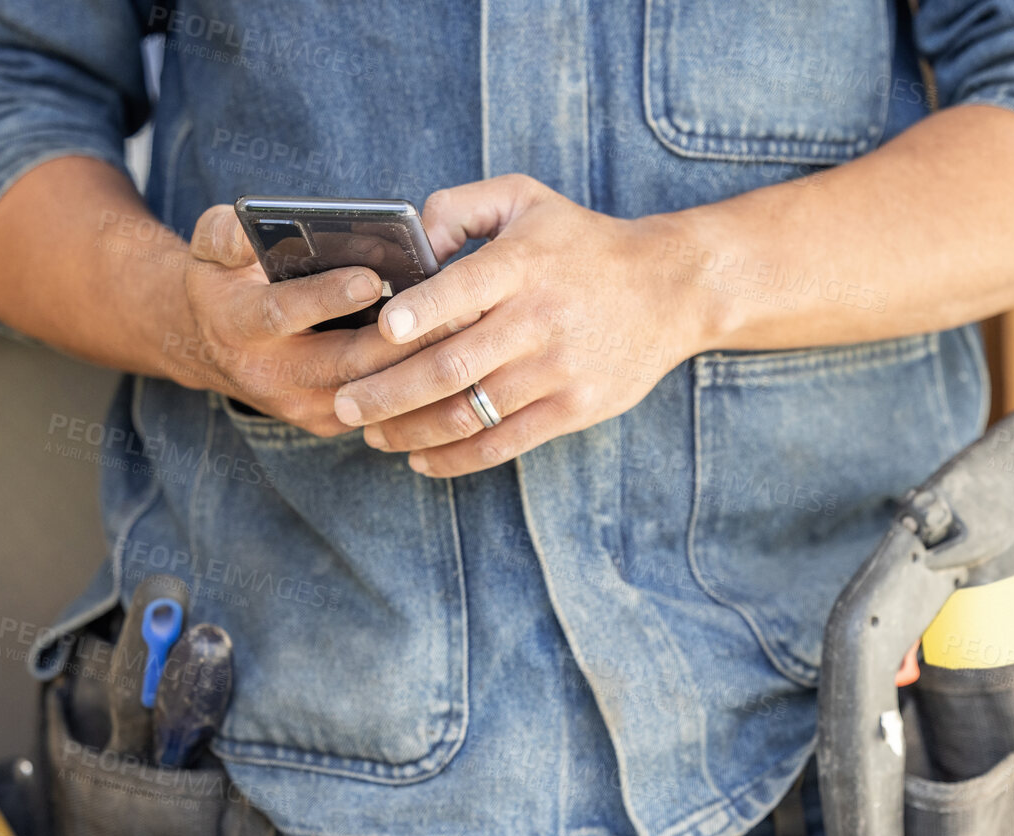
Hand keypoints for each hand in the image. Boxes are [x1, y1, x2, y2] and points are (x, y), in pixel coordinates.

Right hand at [174, 205, 452, 435]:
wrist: (211, 347)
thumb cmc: (223, 280)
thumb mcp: (208, 247)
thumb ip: (225, 234)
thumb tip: (253, 230)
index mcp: (237, 325)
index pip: (282, 313)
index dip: (326, 297)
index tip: (369, 277)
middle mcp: (269, 375)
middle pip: (346, 362)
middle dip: (401, 338)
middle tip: (454, 307)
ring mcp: (301, 407)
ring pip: (374, 389)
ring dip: (421, 362)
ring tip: (469, 326)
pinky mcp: (330, 422)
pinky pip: (383, 406)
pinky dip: (419, 381)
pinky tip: (458, 354)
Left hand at [333, 175, 707, 476]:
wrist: (669, 289)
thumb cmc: (582, 243)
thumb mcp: (525, 198)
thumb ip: (459, 206)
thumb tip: (409, 239)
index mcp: (522, 264)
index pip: (462, 291)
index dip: (419, 313)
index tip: (381, 330)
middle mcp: (540, 319)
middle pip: (452, 365)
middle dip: (388, 391)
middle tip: (344, 403)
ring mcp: (559, 369)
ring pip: (472, 410)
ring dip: (411, 430)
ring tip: (371, 434)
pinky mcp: (575, 408)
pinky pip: (505, 443)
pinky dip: (457, 458)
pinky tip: (420, 458)